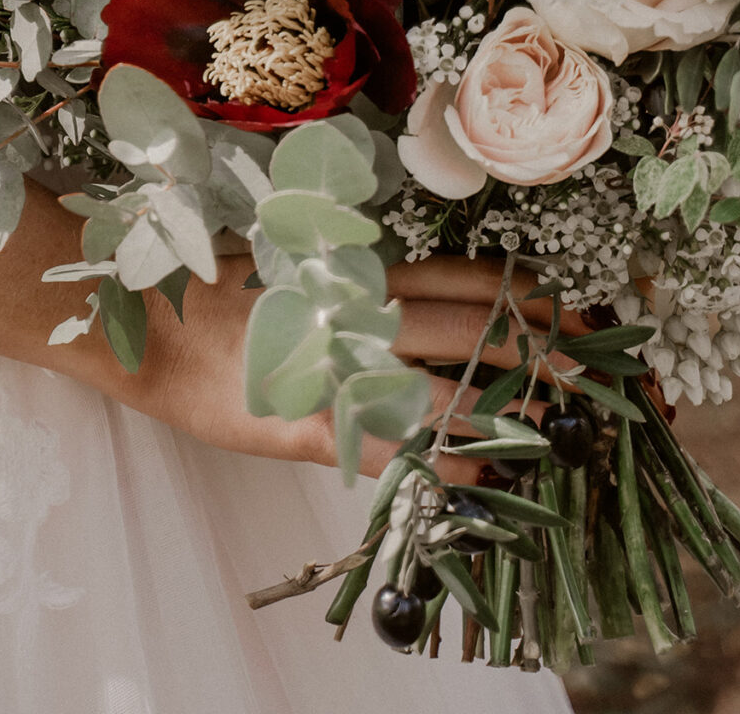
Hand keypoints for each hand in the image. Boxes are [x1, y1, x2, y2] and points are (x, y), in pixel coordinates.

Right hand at [112, 251, 580, 478]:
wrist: (140, 323)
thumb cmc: (210, 293)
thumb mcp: (289, 268)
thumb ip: (348, 276)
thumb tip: (408, 282)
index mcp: (357, 272)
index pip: (461, 277)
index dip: (521, 291)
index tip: (572, 306)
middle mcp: (358, 309)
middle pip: (469, 319)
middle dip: (539, 340)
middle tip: (598, 359)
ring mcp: (340, 361)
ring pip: (444, 373)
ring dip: (509, 392)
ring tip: (564, 410)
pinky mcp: (312, 417)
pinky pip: (392, 437)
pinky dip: (446, 453)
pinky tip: (487, 470)